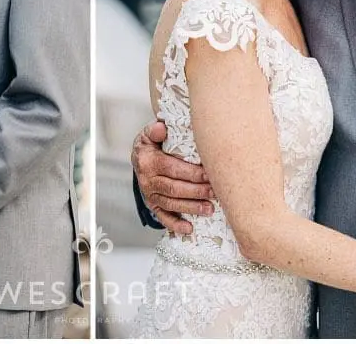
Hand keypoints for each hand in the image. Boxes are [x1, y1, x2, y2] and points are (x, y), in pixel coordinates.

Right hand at [131, 120, 212, 235]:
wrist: (139, 157)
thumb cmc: (152, 144)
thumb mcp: (150, 134)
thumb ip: (156, 129)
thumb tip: (162, 127)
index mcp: (148, 160)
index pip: (172, 168)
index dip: (192, 172)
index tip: (210, 173)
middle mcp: (147, 179)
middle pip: (174, 188)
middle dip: (196, 191)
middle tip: (215, 192)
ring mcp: (149, 194)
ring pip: (172, 203)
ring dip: (192, 207)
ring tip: (210, 209)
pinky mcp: (152, 205)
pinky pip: (163, 217)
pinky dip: (176, 224)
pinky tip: (189, 229)